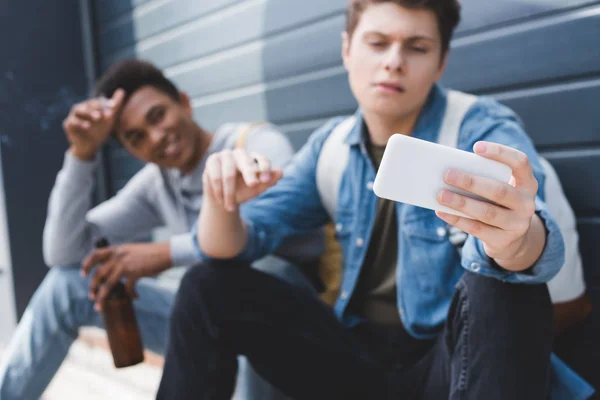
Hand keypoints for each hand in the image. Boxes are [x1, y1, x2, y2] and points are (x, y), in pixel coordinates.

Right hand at [63, 89, 125, 160]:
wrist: (91, 146)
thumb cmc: (99, 130)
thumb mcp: (109, 119)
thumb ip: (115, 105)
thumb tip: (122, 91)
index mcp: (89, 106)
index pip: (96, 101)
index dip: (104, 104)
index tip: (113, 107)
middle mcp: (80, 109)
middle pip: (86, 105)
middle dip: (95, 108)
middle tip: (102, 115)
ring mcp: (73, 116)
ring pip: (77, 110)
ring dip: (87, 113)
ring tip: (97, 118)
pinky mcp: (68, 125)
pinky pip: (71, 122)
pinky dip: (79, 123)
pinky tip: (87, 126)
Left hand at [81, 242, 170, 310]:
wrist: (166, 253)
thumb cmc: (152, 253)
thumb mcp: (132, 251)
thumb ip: (122, 257)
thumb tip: (114, 268)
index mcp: (117, 249)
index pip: (95, 255)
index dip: (87, 265)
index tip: (83, 275)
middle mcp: (118, 256)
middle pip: (98, 274)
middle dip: (92, 287)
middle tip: (91, 296)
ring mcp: (125, 264)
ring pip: (107, 284)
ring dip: (102, 297)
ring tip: (99, 306)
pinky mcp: (135, 273)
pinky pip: (127, 288)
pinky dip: (131, 295)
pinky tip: (136, 297)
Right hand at [203, 149, 282, 211]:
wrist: (222, 198)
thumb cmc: (242, 191)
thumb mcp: (256, 189)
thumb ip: (267, 181)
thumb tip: (281, 172)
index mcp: (254, 158)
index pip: (262, 159)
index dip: (265, 168)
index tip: (267, 179)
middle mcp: (240, 153)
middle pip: (246, 163)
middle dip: (250, 175)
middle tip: (253, 185)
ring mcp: (225, 155)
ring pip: (229, 173)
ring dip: (230, 192)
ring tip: (230, 207)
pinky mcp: (212, 160)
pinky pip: (215, 175)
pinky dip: (218, 190)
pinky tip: (220, 200)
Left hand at [436, 142, 543, 270]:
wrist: (512, 240)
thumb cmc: (498, 204)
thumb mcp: (498, 189)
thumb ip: (484, 179)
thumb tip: (450, 172)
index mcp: (527, 183)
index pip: (520, 162)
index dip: (500, 153)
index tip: (476, 147)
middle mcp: (526, 203)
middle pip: (499, 191)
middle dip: (471, 182)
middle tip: (447, 174)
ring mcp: (517, 224)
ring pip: (486, 212)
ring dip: (461, 203)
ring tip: (440, 195)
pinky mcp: (503, 241)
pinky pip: (476, 229)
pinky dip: (456, 219)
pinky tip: (441, 211)